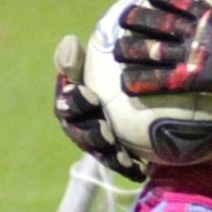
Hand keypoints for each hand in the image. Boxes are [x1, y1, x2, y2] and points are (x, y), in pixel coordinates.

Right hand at [52, 35, 146, 180]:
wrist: (129, 88)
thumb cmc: (105, 70)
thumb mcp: (92, 60)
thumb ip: (79, 55)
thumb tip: (70, 41)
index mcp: (70, 103)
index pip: (67, 104)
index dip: (75, 101)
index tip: (90, 95)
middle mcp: (79, 126)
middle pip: (82, 134)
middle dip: (91, 135)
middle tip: (105, 133)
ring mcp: (97, 143)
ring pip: (101, 152)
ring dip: (111, 157)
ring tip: (125, 159)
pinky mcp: (115, 154)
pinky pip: (121, 162)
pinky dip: (129, 168)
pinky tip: (143, 171)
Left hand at [114, 0, 211, 101]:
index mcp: (204, 14)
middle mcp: (192, 33)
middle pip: (154, 23)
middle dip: (134, 19)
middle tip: (123, 19)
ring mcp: (189, 57)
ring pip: (150, 51)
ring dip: (129, 50)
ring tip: (118, 51)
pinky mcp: (189, 80)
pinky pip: (158, 80)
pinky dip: (139, 81)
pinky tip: (124, 82)